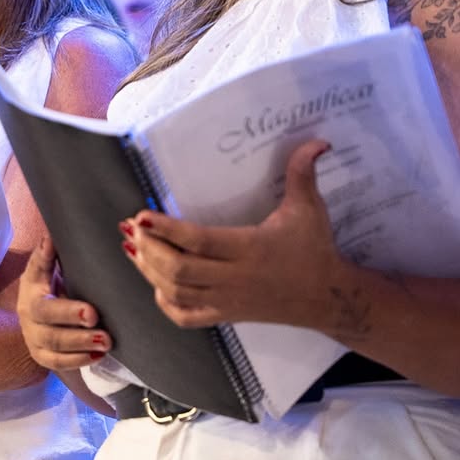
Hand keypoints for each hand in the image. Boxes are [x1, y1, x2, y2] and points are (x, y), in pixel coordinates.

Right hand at [17, 235, 110, 370]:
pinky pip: (57, 363)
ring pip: (54, 347)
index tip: (91, 311)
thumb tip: (50, 238)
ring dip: (80, 346)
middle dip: (74, 327)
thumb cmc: (48, 281)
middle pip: (48, 326)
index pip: (43, 298)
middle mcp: (28, 316)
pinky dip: (78, 361)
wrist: (34, 308)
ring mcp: (33, 338)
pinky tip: (98, 355)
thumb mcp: (46, 266)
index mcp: (30, 290)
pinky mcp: (41, 355)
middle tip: (98, 322)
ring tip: (106, 341)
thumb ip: (47, 255)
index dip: (65, 307)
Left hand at [124, 139, 354, 329]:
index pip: (199, 241)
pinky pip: (187, 316)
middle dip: (149, 249)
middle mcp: (235, 277)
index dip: (166, 229)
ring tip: (132, 247)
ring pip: (177, 291)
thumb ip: (302, 173)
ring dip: (149, 270)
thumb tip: (317, 142)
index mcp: (251, 248)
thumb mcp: (309, 209)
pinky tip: (156, 283)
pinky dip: (166, 302)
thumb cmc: (314, 249)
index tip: (141, 215)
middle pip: (179, 269)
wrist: (328, 298)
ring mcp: (228, 300)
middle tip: (130, 228)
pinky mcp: (227, 316)